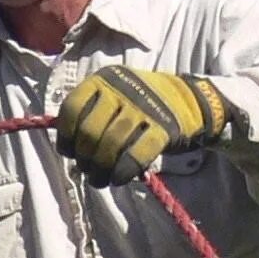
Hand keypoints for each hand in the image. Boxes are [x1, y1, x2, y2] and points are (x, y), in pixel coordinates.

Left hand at [56, 67, 231, 185]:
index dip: (66, 135)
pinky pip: (135, 156)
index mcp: (106, 78)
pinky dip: (122, 172)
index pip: (72, 108)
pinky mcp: (164, 128)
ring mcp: (145, 108)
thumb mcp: (114, 95)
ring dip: (100, 169)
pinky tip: (118, 178)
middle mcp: (124, 90)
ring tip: (99, 178)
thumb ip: (90, 113)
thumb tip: (67, 148)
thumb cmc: (141, 104)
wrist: (192, 100)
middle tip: (87, 169)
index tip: (70, 150)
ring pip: (110, 145)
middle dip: (84, 158)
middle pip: (89, 132)